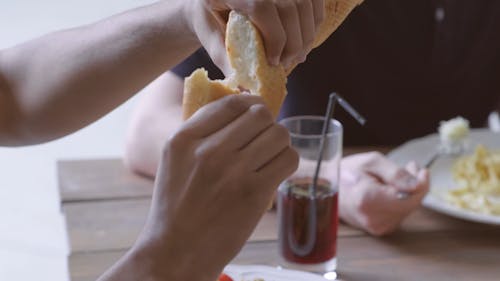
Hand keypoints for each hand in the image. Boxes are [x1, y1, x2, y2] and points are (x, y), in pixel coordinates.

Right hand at [133, 95, 297, 279]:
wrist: (176, 251)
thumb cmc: (176, 206)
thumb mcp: (174, 160)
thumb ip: (201, 133)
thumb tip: (240, 109)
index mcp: (184, 139)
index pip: (231, 103)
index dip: (250, 103)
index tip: (255, 113)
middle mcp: (208, 150)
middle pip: (260, 114)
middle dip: (266, 124)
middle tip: (262, 139)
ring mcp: (233, 171)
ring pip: (279, 134)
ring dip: (279, 143)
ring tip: (269, 156)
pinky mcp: (254, 193)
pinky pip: (288, 159)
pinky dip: (286, 162)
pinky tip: (274, 171)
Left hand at [186, 0, 324, 72]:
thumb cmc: (209, 15)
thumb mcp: (209, 34)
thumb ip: (224, 58)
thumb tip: (244, 89)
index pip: (263, 7)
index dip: (275, 38)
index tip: (274, 62)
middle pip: (291, 7)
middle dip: (294, 42)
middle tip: (287, 63)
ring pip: (306, 4)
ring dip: (307, 34)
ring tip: (298, 55)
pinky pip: (314, 1)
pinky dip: (314, 21)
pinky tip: (304, 38)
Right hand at [338, 152, 428, 235]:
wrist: (326, 190)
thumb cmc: (346, 173)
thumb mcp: (370, 162)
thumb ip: (395, 173)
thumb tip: (417, 184)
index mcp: (369, 200)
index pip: (410, 197)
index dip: (421, 183)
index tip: (420, 169)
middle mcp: (374, 218)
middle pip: (411, 203)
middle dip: (414, 185)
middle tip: (409, 167)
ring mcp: (377, 227)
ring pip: (408, 209)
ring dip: (408, 192)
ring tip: (396, 177)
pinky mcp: (379, 229)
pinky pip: (400, 214)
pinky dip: (400, 201)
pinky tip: (391, 189)